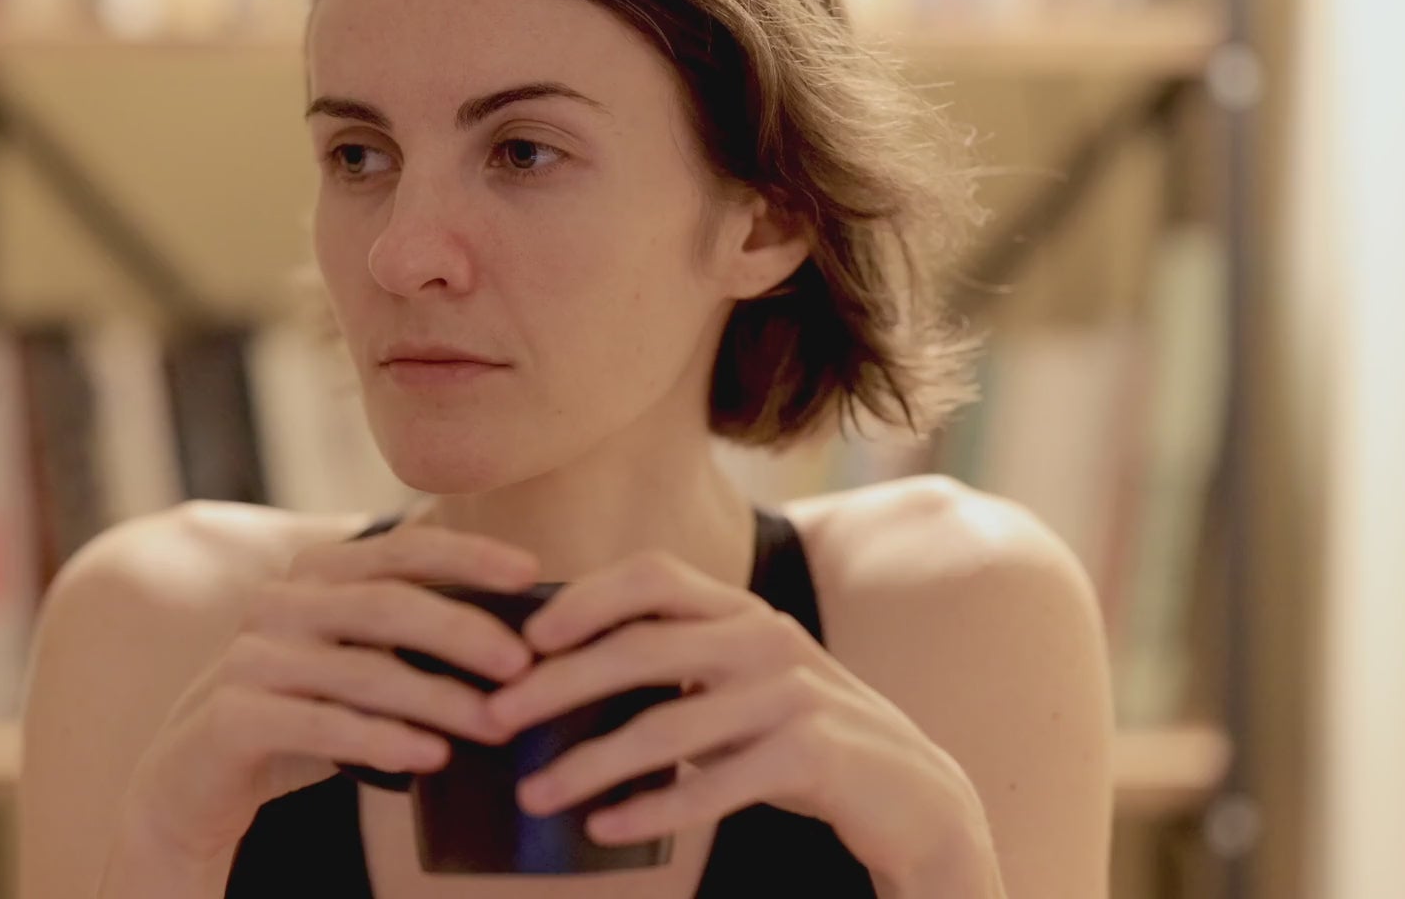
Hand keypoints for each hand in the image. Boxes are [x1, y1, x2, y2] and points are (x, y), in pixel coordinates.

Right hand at [119, 524, 538, 863]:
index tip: (531, 572)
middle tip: (524, 666)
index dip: (467, 554)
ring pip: (361, 670)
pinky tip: (431, 758)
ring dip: (439, 700)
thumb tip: (519, 637)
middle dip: (464, 633)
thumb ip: (410, 636)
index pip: (399, 548)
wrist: (193, 776)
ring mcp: (250, 657)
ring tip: (496, 725)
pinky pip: (321, 725)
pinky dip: (382, 741)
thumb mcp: (353, 661)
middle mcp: (278, 603)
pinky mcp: (232, 716)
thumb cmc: (301, 712)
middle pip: (386, 605)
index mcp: (313, 574)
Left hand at [479, 549, 993, 883]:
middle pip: (641, 648)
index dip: (584, 598)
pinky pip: (712, 785)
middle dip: (557, 687)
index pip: (652, 575)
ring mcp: (792, 695)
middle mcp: (765, 638)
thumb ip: (674, 664)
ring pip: (665, 726)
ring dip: (588, 764)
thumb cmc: (797, 733)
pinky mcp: (812, 756)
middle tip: (494, 721)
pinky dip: (650, 809)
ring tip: (534, 795)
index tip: (522, 639)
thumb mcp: (741, 680)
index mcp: (741, 610)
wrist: (910, 791)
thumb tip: (554, 679)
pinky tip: (603, 830)